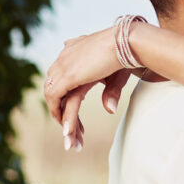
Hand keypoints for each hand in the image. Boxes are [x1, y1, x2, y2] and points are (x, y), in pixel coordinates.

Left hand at [43, 26, 134, 148]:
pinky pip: (58, 100)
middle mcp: (64, 60)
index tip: (77, 123)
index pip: (62, 82)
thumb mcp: (116, 77)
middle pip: (57, 93)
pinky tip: (68, 131)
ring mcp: (64, 67)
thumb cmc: (127, 53)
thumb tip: (108, 109)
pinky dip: (61, 116)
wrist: (128, 41)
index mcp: (73, 55)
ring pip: (55, 99)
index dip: (67, 103)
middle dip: (63, 116)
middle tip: (72, 137)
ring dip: (63, 121)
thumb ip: (109, 91)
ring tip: (71, 141)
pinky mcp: (68, 75)